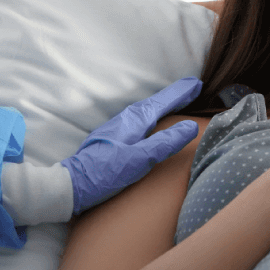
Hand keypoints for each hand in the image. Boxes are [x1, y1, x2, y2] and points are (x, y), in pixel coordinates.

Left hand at [60, 77, 201, 213]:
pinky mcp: (114, 138)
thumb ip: (166, 143)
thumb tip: (191, 126)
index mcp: (135, 120)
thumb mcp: (139, 159)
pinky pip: (142, 119)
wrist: (71, 184)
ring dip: (165, 104)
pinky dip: (154, 115)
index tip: (198, 84)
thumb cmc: (105, 173)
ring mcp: (119, 127)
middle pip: (156, 102)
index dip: (181, 94)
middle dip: (175, 96)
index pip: (164, 101)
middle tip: (193, 88)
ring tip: (178, 101)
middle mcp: (127, 118)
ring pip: (148, 110)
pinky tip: (154, 122)